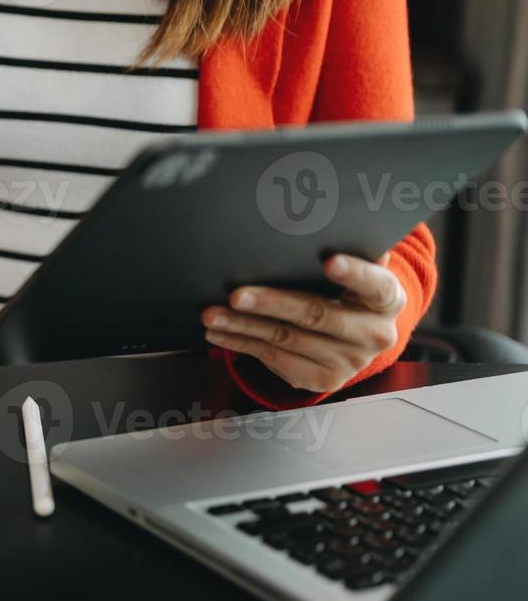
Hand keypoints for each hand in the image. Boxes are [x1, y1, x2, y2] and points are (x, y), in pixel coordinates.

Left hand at [202, 253, 406, 393]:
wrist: (359, 338)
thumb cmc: (350, 292)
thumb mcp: (357, 273)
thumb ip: (348, 252)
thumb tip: (323, 222)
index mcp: (387, 299)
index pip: (376, 284)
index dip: (354, 273)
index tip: (329, 261)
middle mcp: (373, 334)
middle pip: (317, 315)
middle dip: (272, 303)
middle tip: (236, 295)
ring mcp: (348, 361)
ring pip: (286, 339)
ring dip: (243, 326)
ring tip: (212, 314)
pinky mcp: (322, 378)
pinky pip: (273, 358)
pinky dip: (242, 343)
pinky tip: (220, 332)